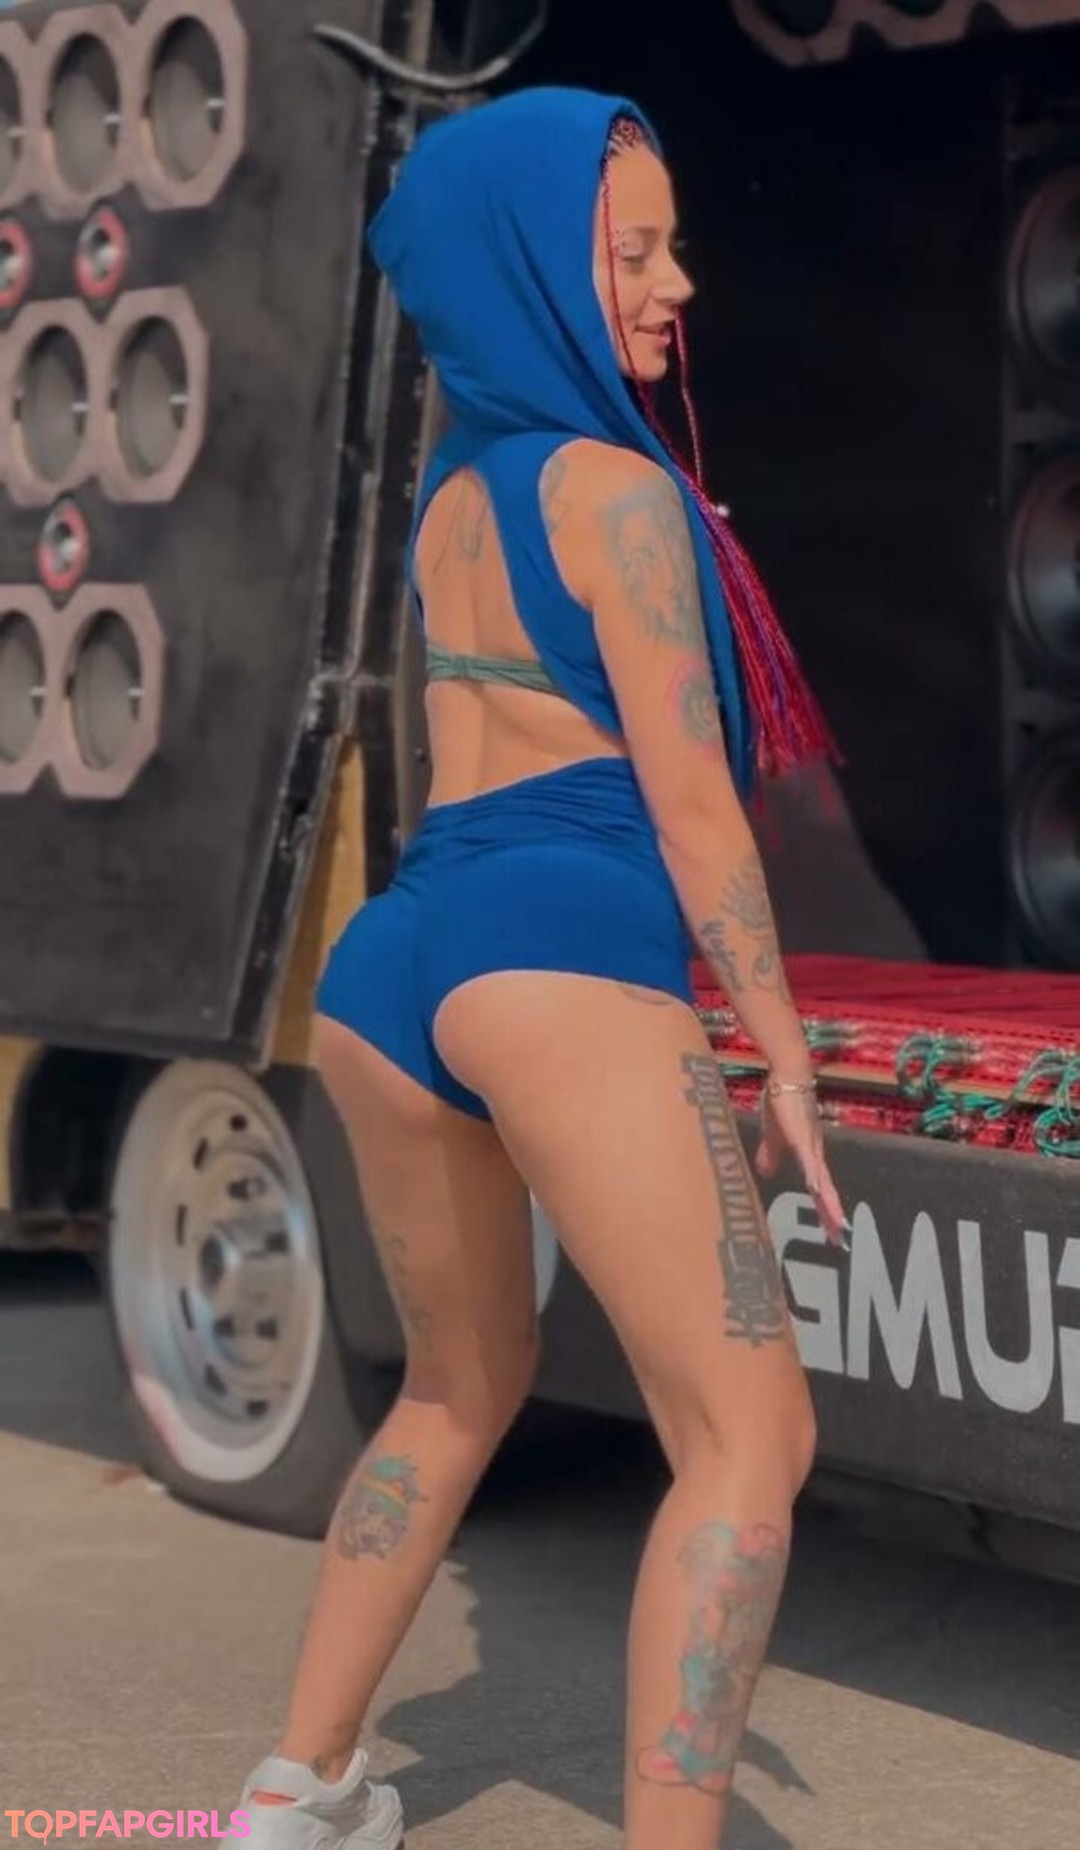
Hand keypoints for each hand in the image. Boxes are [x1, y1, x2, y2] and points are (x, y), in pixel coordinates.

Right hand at [754, 1082, 848, 1248]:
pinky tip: (816, 1190)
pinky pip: (809, 1160)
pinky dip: (814, 1176)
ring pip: (822, 1180)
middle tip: (839, 1239)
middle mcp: (815, 1153)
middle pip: (825, 1190)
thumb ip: (771, 1152)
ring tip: (836, 1224)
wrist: (787, 1076)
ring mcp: (810, 1145)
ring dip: (828, 1202)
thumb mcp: (773, 1133)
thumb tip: (765, 1172)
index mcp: (809, 1154)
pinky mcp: (802, 1136)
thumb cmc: (783, 1101)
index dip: (825, 1209)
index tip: (832, 1231)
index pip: (819, 1188)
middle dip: (831, 1215)